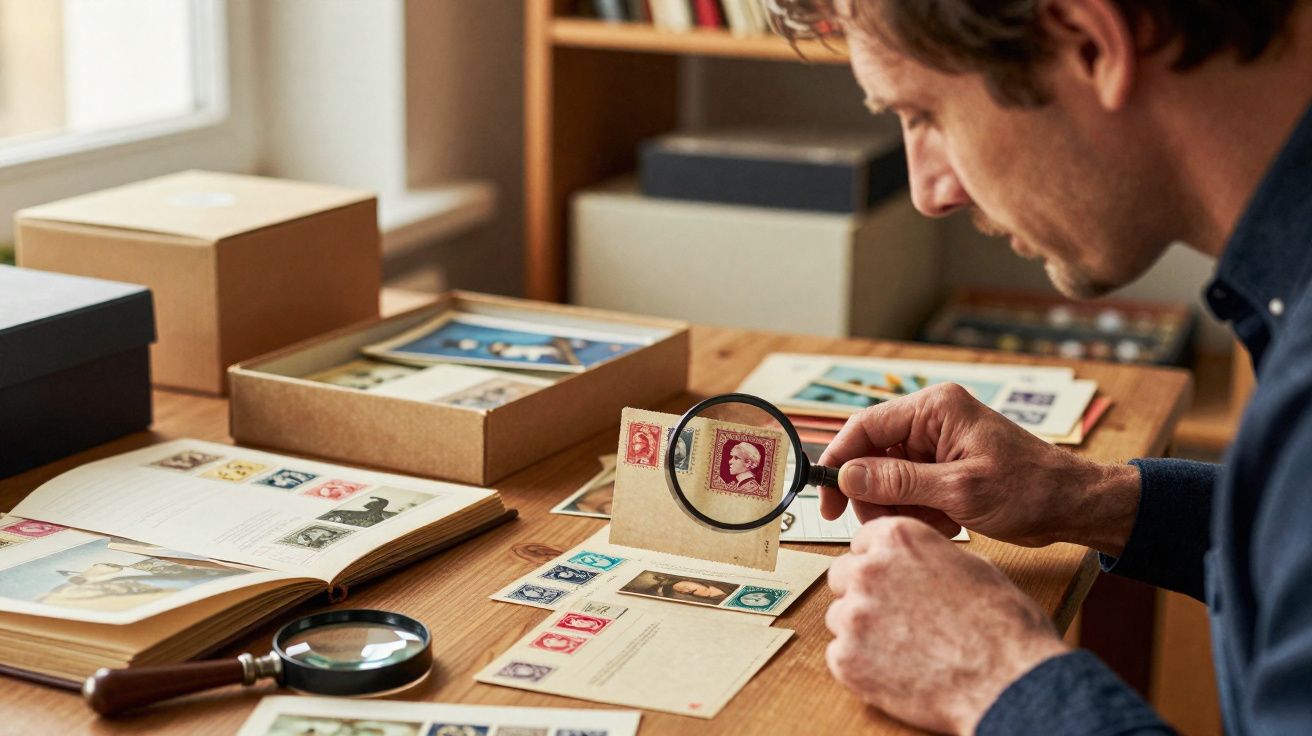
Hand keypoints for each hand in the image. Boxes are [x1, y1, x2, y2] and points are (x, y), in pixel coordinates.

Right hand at [817, 383, 1140, 555]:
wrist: (1073, 506)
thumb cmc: (1030, 490)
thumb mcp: (960, 490)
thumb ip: (900, 482)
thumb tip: (847, 475)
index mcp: (934, 409)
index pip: (864, 427)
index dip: (840, 462)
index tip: (827, 499)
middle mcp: (931, 420)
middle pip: (872, 456)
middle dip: (875, 495)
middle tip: (888, 525)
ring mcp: (937, 444)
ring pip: (887, 478)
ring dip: (900, 508)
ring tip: (934, 524)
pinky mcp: (943, 467)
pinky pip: (909, 490)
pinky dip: (919, 512)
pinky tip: (947, 523)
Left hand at [826, 516, 1068, 733]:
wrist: (1009, 680)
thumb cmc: (1002, 626)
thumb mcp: (971, 566)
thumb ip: (927, 556)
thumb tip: (915, 562)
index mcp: (897, 539)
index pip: (863, 543)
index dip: (879, 563)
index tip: (889, 578)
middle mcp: (868, 570)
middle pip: (843, 577)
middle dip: (864, 594)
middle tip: (896, 615)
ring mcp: (853, 616)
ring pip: (840, 617)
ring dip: (863, 630)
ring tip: (905, 646)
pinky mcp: (847, 659)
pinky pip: (841, 655)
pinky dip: (863, 664)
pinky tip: (899, 669)